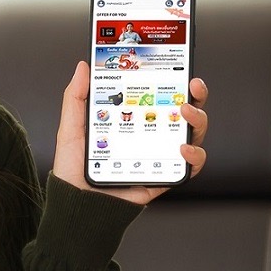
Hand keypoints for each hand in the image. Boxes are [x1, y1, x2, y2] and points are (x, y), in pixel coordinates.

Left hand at [54, 62, 207, 205]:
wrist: (76, 205)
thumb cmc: (74, 168)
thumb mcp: (72, 127)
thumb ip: (75, 97)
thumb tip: (83, 66)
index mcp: (133, 119)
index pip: (160, 95)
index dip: (174, 79)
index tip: (180, 65)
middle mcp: (151, 135)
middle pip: (184, 111)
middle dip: (196, 96)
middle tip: (192, 86)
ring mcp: (160, 155)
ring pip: (193, 134)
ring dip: (198, 120)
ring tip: (185, 113)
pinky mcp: (164, 177)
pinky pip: (190, 167)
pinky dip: (194, 156)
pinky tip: (183, 147)